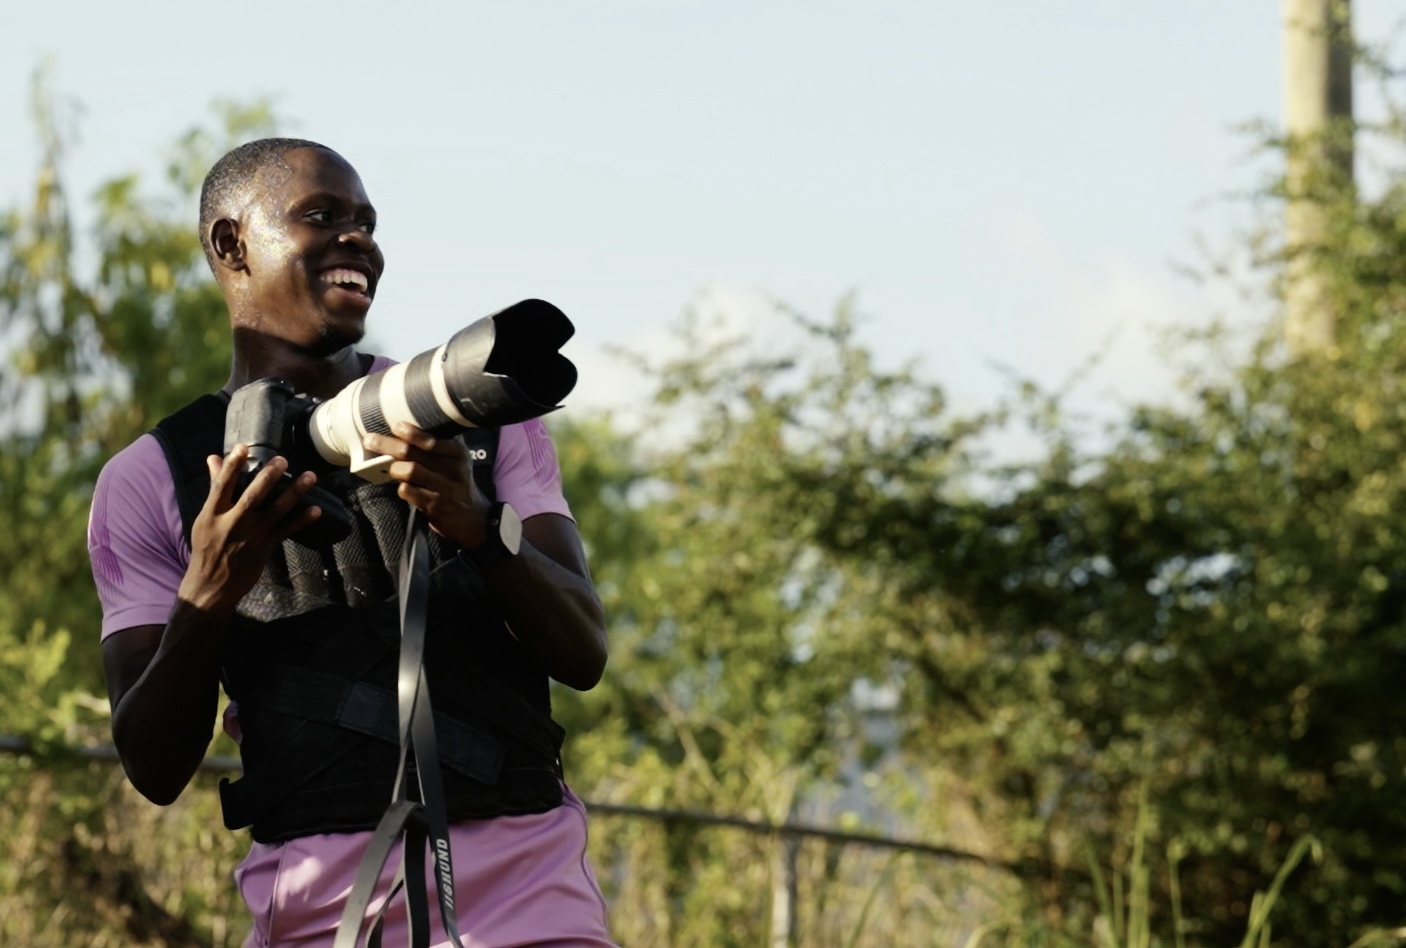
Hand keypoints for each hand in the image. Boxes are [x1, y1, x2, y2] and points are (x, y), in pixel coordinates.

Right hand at [178, 444, 322, 611]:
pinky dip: (302, 520)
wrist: (210, 586)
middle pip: (252, 496)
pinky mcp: (265, 548)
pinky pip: (287, 530)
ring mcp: (251, 536)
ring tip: (310, 476)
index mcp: (212, 514)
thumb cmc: (207, 547)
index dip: (231, 466)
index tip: (243, 448)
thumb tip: (213, 458)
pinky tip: (316, 509)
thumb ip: (215, 488)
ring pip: (276, 511)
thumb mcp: (205, 518)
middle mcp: (232, 523)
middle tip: (283, 460)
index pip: (221, 485)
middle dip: (268, 478)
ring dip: (294, 493)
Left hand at [362, 422, 490, 548]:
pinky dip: (401, 487)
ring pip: (409, 471)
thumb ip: (439, 443)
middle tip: (370, 440)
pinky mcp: (434, 505)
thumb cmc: (455, 481)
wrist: (470, 516)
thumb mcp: (456, 459)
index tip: (396, 426)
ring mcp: (443, 488)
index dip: (411, 432)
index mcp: (457, 452)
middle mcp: (452, 468)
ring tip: (390, 467)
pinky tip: (403, 486)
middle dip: (388, 445)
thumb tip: (406, 426)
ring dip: (394, 468)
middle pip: (413, 453)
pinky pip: (408, 491)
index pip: (432, 440)